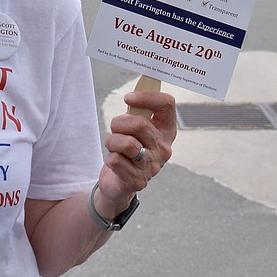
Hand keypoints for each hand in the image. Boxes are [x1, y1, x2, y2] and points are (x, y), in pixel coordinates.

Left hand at [93, 90, 176, 216]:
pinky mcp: (138, 181)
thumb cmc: (128, 147)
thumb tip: (132, 93)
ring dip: (112, 141)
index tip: (128, 98)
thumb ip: (137, 111)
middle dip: (119, 123)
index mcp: (166, 130)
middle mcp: (163, 148)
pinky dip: (110, 158)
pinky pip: (115, 160)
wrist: (120, 182)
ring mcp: (152, 166)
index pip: (167, 104)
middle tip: (116, 129)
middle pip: (140, 123)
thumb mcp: (134, 127)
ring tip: (114, 146)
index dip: (146, 96)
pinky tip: (116, 163)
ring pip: (125, 143)